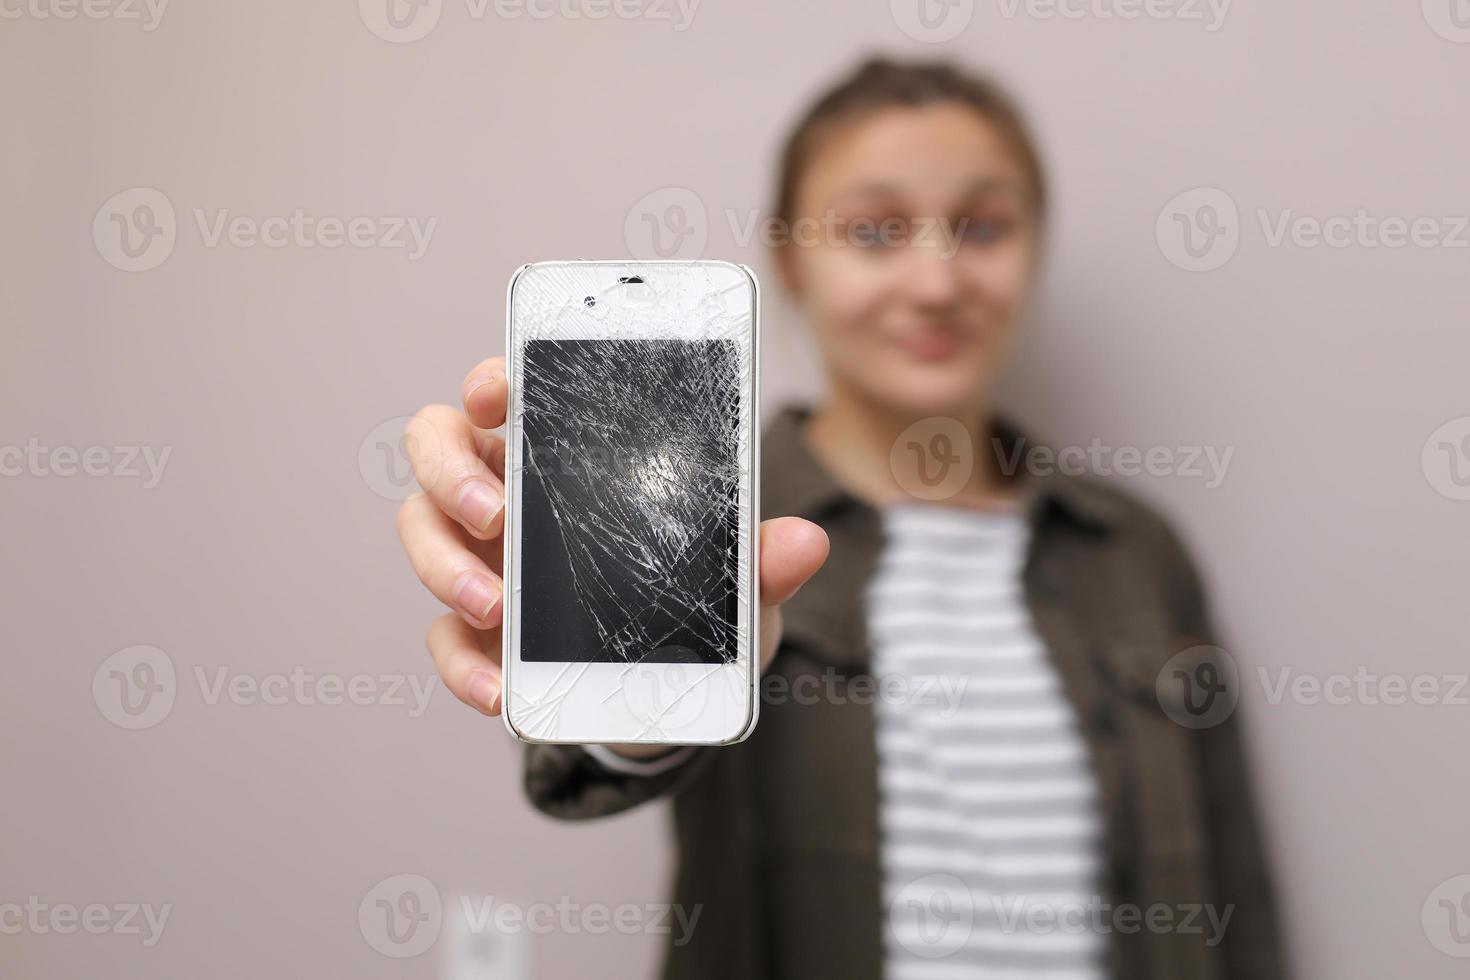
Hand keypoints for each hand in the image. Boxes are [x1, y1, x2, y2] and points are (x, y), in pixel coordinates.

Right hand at [396, 356, 829, 745]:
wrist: (669, 692)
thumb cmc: (691, 602)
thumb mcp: (734, 583)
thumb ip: (760, 559)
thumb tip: (806, 543)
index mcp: (560, 453)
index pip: (509, 393)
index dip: (493, 380)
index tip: (499, 391)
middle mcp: (507, 492)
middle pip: (436, 448)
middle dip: (449, 472)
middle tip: (494, 511)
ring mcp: (481, 558)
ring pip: (421, 532)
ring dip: (446, 565)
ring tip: (498, 604)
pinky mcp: (474, 631)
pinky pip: (443, 636)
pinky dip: (463, 663)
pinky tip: (498, 688)